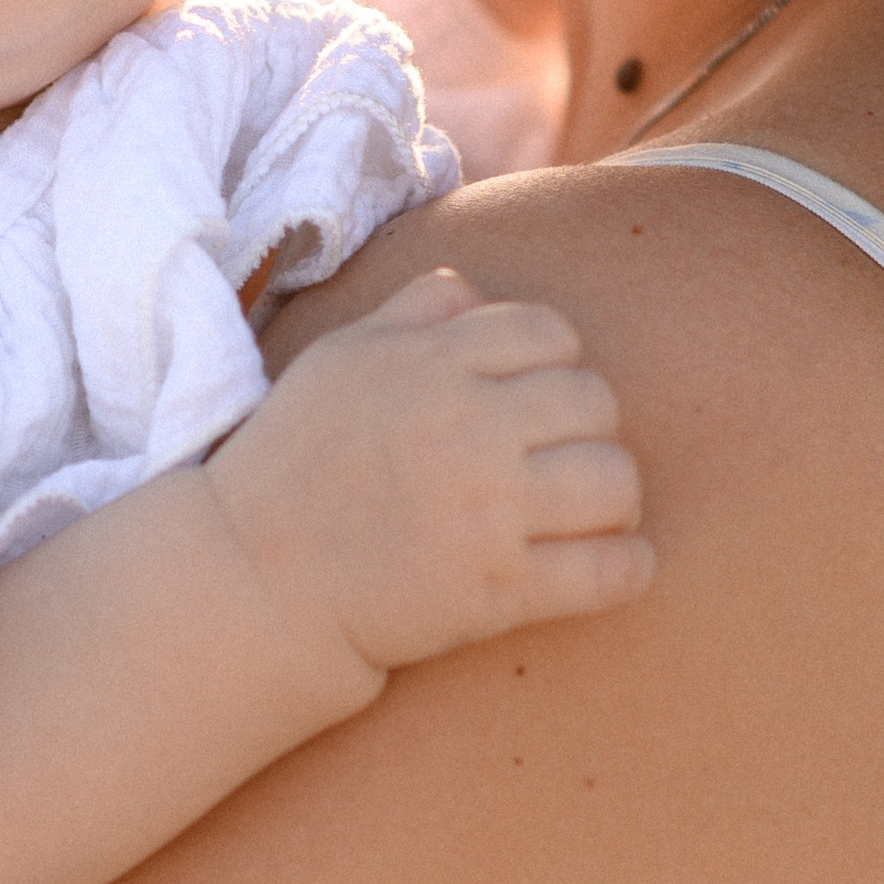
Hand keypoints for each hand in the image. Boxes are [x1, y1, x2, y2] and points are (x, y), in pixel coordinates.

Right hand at [205, 267, 651, 676]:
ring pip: (617, 481)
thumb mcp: (340, 358)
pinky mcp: (500, 590)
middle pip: (596, 402)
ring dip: (612, 495)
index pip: (552, 333)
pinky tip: (608, 564)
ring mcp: (489, 512)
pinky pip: (613, 571)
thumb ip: (414, 311)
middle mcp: (469, 428)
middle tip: (558, 458)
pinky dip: (628, 567)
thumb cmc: (297, 461)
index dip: (555, 363)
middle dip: (586, 428)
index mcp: (432, 363)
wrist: (256, 578)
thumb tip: (476, 293)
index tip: (533, 400)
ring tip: (584, 512)